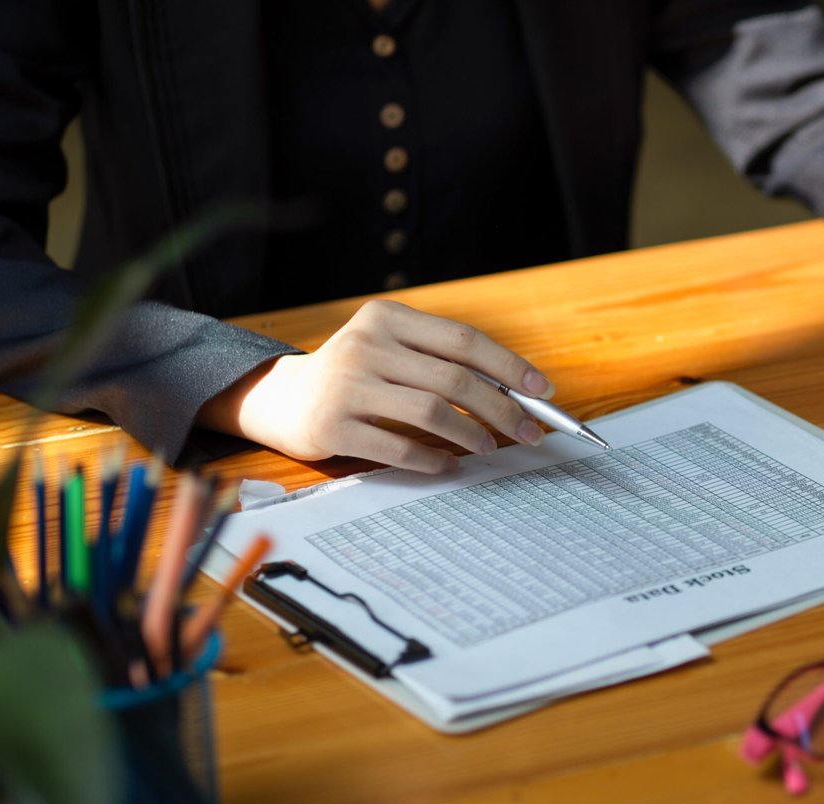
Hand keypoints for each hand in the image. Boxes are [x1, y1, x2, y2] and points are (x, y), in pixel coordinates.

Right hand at [200, 299, 552, 472]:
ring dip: (473, 435)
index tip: (542, 392)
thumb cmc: (354, 376)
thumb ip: (439, 360)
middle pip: (455, 378)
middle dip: (503, 409)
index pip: (463, 340)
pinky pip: (400, 446)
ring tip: (490, 447)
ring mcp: (347, 385)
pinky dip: (433, 459)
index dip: (510, 366)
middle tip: (529, 432)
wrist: (282, 400)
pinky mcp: (333, 426)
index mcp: (387, 318)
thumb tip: (516, 391)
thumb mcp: (389, 348)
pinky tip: (448, 465)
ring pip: (432, 412)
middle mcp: (365, 345)